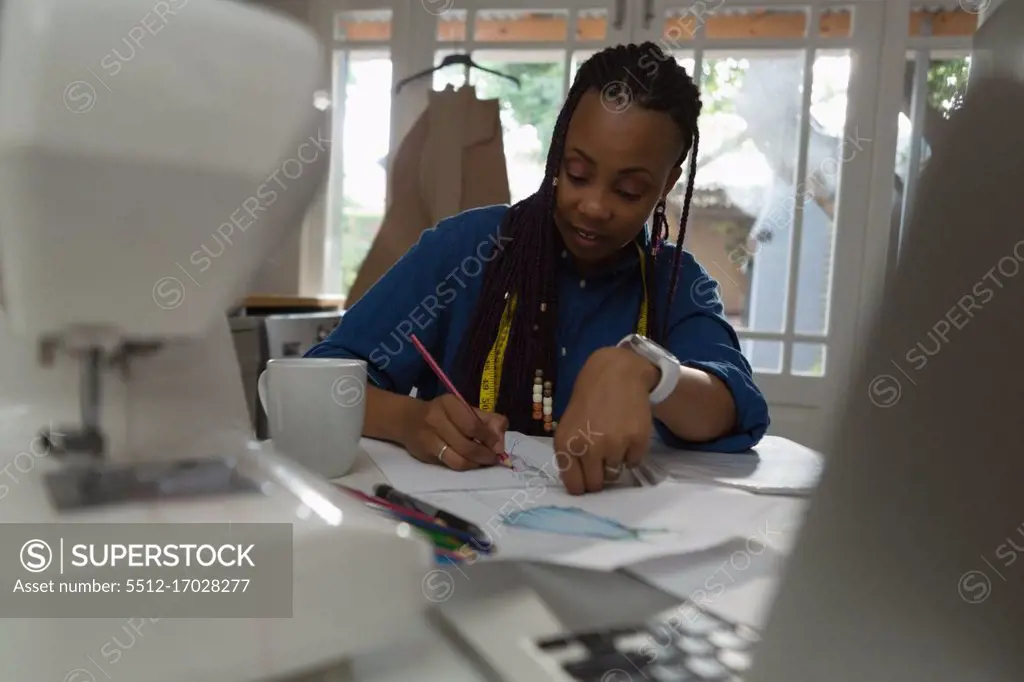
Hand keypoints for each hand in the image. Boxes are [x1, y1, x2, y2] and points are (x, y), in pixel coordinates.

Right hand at [401, 394, 508, 470]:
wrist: (408, 420)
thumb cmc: (443, 414)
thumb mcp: (465, 409)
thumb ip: (488, 420)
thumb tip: (500, 441)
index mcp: (450, 404)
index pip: (473, 425)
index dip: (489, 438)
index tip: (498, 446)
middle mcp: (436, 419)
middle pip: (467, 444)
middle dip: (485, 454)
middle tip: (494, 458)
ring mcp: (429, 438)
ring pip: (458, 459)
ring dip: (476, 463)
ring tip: (483, 462)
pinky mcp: (425, 453)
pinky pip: (450, 464)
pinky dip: (465, 466)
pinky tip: (470, 463)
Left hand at [555, 347, 657, 493]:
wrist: (617, 373)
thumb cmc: (589, 400)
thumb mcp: (569, 426)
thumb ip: (571, 454)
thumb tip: (579, 485)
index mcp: (566, 444)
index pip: (575, 486)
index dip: (582, 485)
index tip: (586, 480)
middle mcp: (588, 447)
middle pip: (596, 484)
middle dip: (599, 476)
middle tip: (601, 460)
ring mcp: (614, 445)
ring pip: (615, 474)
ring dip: (615, 461)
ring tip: (613, 438)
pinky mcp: (637, 441)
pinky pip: (634, 462)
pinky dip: (631, 453)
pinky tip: (626, 432)